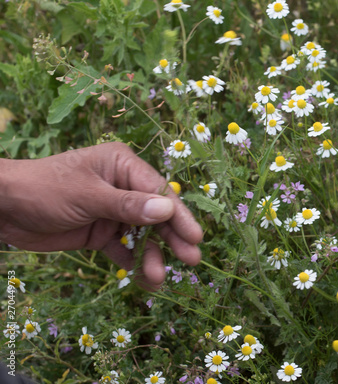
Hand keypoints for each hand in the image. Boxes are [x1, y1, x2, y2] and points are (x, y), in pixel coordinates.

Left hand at [0, 142, 202, 290]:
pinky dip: (132, 264)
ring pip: (141, 236)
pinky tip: (142, 280)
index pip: (158, 191)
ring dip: (151, 256)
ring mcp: (113, 212)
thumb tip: (167, 210)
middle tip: (192, 260)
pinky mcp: (101, 233)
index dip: (178, 215)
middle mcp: (123, 188)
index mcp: (122, 167)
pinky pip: (123, 249)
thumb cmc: (45, 189)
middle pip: (155, 215)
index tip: (195, 237)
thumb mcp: (88, 195)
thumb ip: (128, 205)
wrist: (4, 209)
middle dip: (172, 238)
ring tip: (158, 279)